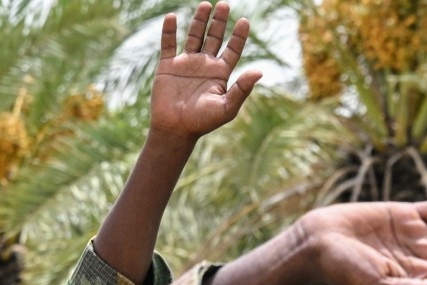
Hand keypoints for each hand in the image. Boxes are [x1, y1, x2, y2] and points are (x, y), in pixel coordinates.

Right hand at [150, 3, 259, 140]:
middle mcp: (204, 65)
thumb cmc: (202, 122)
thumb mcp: (226, 108)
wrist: (175, 130)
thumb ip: (242, 89)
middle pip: (214, 37)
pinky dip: (169, 31)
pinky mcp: (167, 66)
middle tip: (225, 4)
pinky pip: (168, 44)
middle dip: (220, 21)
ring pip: (194, 36)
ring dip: (199, 21)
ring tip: (205, 5)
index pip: (232, 49)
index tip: (244, 21)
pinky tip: (172, 17)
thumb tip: (259, 71)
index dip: (239, 35)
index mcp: (220, 73)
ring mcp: (186, 64)